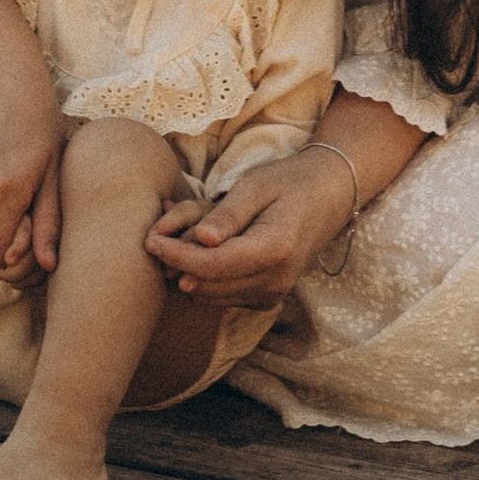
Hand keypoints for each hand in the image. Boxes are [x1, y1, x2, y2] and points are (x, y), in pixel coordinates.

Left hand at [147, 145, 354, 305]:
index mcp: (275, 250)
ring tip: (174, 238)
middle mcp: (276, 281)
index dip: (176, 255)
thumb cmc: (289, 182)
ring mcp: (273, 294)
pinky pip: (222, 296)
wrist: (329, 195)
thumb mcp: (256, 185)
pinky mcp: (267, 297)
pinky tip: (196, 250)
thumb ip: (228, 214)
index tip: (149, 239)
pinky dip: (203, 277)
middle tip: (154, 236)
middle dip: (176, 264)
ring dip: (186, 272)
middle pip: (207, 286)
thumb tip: (200, 240)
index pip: (213, 266)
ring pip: (210, 296)